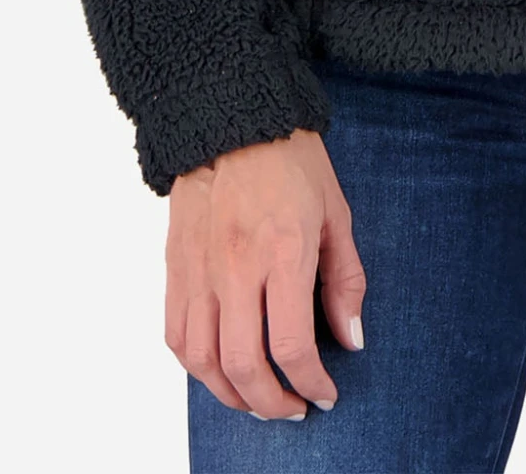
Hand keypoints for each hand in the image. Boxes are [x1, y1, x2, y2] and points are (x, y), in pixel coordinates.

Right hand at [165, 128, 366, 419]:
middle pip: (243, 366)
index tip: (325, 394)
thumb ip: (345, 280)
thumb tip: (350, 338)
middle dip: (272, 403)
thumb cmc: (291, 161)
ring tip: (258, 399)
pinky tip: (220, 369)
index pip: (290, 344)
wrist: (232, 118)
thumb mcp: (337, 213)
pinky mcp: (175, 267)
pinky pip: (176, 336)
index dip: (310, 383)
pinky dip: (197, 366)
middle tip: (293, 408)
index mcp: (283, 250)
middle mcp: (236, 267)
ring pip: (202, 361)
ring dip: (231, 395)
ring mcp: (199, 269)